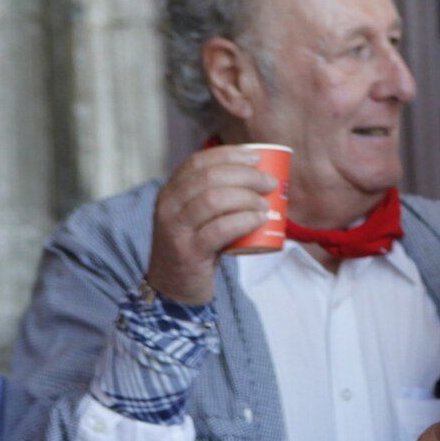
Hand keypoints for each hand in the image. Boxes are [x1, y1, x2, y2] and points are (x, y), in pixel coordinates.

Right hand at [145, 146, 279, 305]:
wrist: (175, 285)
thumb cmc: (198, 245)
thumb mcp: (200, 216)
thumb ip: (218, 196)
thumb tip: (262, 177)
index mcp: (171, 190)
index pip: (198, 162)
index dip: (229, 155)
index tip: (257, 158)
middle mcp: (168, 205)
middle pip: (209, 178)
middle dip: (245, 175)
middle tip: (270, 183)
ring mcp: (175, 228)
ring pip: (213, 200)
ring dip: (246, 198)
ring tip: (266, 204)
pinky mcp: (188, 251)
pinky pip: (218, 230)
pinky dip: (243, 221)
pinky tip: (260, 219)